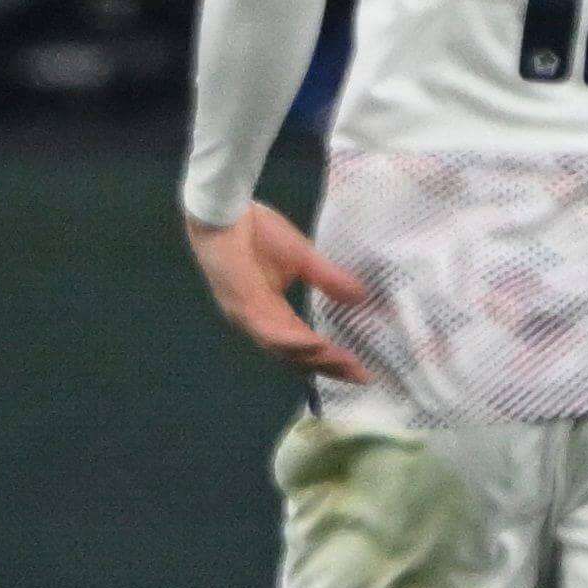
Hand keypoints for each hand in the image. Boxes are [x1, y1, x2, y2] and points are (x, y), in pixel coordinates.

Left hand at [186, 201, 376, 382]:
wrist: (226, 211)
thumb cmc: (256, 231)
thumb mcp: (303, 258)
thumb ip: (330, 279)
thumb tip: (362, 297)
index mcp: (271, 314)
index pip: (304, 344)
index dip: (332, 358)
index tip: (362, 368)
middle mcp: (259, 322)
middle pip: (296, 357)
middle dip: (330, 367)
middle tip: (361, 375)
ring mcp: (248, 317)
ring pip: (283, 350)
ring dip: (316, 358)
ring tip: (346, 363)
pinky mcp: (242, 305)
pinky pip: (269, 332)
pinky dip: (293, 342)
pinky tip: (316, 345)